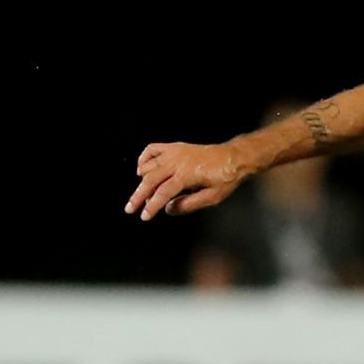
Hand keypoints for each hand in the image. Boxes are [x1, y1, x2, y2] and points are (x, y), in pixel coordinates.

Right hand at [125, 141, 252, 220]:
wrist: (234, 157)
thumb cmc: (226, 178)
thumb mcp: (212, 197)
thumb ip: (189, 204)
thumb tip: (168, 210)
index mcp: (186, 175)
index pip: (162, 193)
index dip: (152, 206)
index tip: (144, 216)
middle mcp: (177, 162)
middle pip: (150, 180)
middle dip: (138, 196)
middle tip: (130, 209)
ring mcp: (174, 152)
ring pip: (149, 165)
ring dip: (142, 181)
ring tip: (141, 194)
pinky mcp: (175, 147)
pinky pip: (152, 149)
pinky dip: (144, 159)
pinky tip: (142, 169)